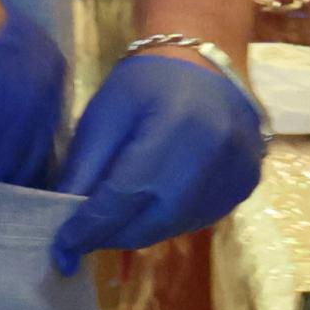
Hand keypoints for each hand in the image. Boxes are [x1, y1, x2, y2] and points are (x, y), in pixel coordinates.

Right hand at [0, 0, 71, 188]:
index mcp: (46, 61)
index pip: (47, 119)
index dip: (32, 147)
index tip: (20, 172)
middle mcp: (50, 80)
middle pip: (45, 140)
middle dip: (31, 171)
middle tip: (16, 203)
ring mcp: (33, 99)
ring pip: (29, 156)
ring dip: (12, 184)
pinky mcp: (7, 116)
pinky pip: (5, 161)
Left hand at [48, 50, 269, 267]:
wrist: (208, 60)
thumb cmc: (147, 82)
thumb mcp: (104, 117)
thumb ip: (83, 172)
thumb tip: (63, 229)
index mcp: (174, 132)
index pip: (123, 199)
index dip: (89, 229)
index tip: (61, 250)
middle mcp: (213, 159)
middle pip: (151, 224)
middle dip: (112, 235)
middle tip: (86, 233)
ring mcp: (237, 174)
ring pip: (175, 227)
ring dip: (141, 230)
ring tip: (119, 216)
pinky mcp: (247, 184)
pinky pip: (199, 218)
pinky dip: (169, 219)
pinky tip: (155, 201)